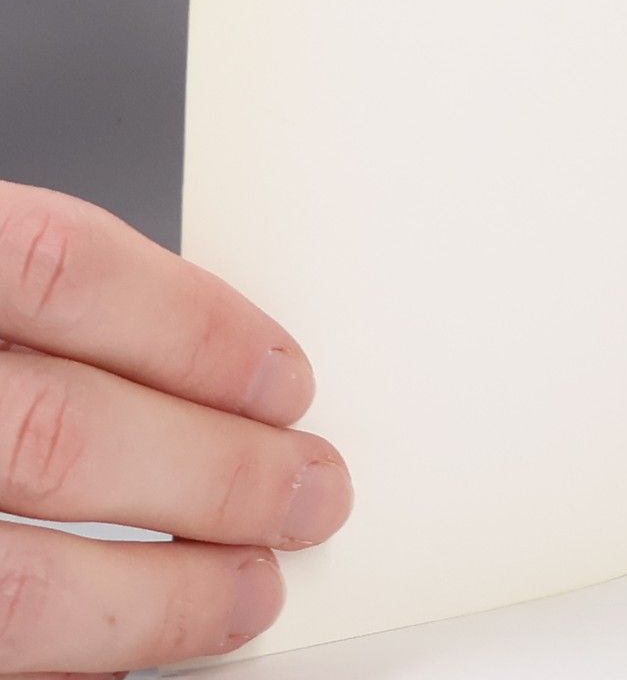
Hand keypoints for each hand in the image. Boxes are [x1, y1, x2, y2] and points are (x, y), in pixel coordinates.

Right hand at [0, 181, 350, 671]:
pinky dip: (72, 657)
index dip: (194, 323)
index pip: (64, 268)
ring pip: (16, 583)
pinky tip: (133, 650)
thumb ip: (37, 306)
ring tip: (249, 592)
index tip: (287, 374)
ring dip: (156, 600)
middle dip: (214, 471)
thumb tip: (200, 354)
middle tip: (314, 488)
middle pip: (62, 431)